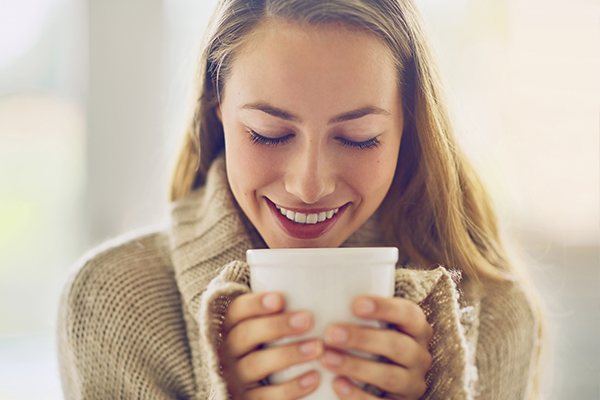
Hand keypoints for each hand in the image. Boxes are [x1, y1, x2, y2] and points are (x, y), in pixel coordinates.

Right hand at [220, 291, 324, 398]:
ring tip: (318, 347)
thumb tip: (307, 268)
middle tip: (308, 320)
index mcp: (230, 326)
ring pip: (256, 365)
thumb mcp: (264, 322)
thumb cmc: (266, 342)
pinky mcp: (246, 399)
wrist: (248, 385)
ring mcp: (235, 377)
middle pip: (245, 335)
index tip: (280, 299)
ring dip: (288, 355)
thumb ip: (279, 303)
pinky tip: (314, 378)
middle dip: (276, 326)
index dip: (255, 304)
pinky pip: (266, 397)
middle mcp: (227, 350)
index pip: (236, 310)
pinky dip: (290, 389)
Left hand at [319, 296, 433, 398]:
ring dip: (356, 367)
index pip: (407, 314)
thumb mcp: (373, 323)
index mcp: (416, 328)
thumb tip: (325, 293)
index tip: (355, 304)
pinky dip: (358, 395)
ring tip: (327, 358)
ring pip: (390, 376)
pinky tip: (337, 384)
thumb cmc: (371, 338)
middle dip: (363, 339)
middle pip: (397, 346)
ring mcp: (413, 383)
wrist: (383, 378)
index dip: (384, 308)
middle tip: (331, 334)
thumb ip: (358, 311)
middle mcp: (419, 355)